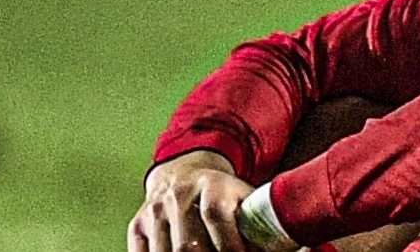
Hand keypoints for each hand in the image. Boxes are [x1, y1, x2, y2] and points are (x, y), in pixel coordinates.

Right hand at [129, 150, 254, 251]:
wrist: (182, 174)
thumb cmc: (222, 195)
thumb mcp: (243, 196)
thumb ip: (257, 218)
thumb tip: (282, 245)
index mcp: (211, 183)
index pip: (216, 214)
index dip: (230, 245)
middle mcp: (178, 193)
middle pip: (187, 243)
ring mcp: (154, 210)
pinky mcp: (137, 225)